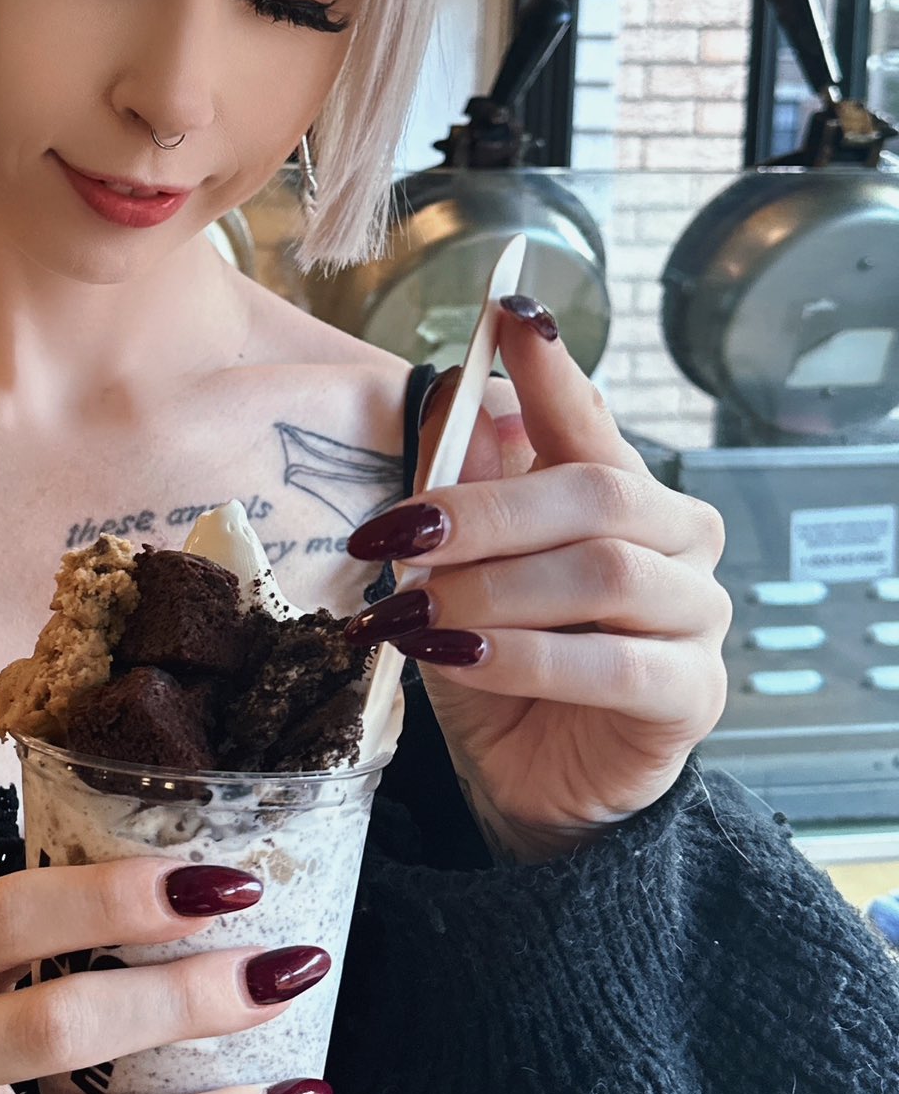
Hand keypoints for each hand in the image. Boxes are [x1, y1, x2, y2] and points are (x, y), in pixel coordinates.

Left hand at [348, 299, 730, 861]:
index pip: (589, 417)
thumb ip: (459, 486)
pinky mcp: (692, 695)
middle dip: (484, 511)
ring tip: (411, 612)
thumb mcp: (457, 568)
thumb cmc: (494, 656)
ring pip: (602, 573)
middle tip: (397, 535)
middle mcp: (674, 541)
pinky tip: (456, 658)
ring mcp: (696, 617)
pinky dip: (520, 656)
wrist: (527, 776)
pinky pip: (610, 663)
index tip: (510, 316)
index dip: (552, 369)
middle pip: (594, 493)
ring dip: (491, 589)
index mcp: (617, 492)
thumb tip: (444, 398)